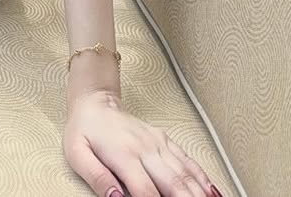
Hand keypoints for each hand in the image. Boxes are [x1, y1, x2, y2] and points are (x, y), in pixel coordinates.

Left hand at [63, 90, 223, 196]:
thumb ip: (97, 178)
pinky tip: (213, 191)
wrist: (94, 103)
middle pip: (173, 184)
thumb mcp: (77, 155)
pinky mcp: (164, 141)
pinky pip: (187, 160)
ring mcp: (158, 143)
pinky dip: (202, 177)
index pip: (145, 191)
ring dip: (199, 193)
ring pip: (184, 173)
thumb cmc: (84, 131)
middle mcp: (145, 148)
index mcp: (123, 155)